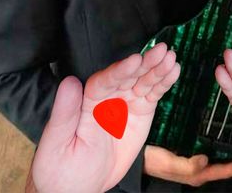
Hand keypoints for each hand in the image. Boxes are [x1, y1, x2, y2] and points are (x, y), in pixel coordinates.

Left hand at [29, 43, 179, 192]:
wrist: (79, 186)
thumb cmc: (61, 166)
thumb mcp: (57, 143)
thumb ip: (65, 112)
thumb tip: (68, 83)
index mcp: (87, 100)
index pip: (106, 80)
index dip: (121, 70)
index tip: (135, 61)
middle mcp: (108, 96)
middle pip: (128, 75)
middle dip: (145, 63)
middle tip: (161, 51)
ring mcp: (126, 103)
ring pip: (143, 81)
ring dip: (158, 68)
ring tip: (172, 58)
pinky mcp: (141, 112)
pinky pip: (153, 94)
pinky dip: (164, 83)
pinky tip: (174, 71)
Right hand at [144, 145, 231, 186]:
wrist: (138, 156)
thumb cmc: (151, 160)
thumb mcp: (168, 163)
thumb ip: (187, 165)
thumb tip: (206, 160)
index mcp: (197, 174)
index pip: (224, 171)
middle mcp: (199, 168)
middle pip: (224, 165)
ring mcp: (194, 160)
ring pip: (218, 156)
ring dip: (231, 151)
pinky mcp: (189, 151)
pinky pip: (209, 148)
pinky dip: (219, 143)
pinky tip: (223, 134)